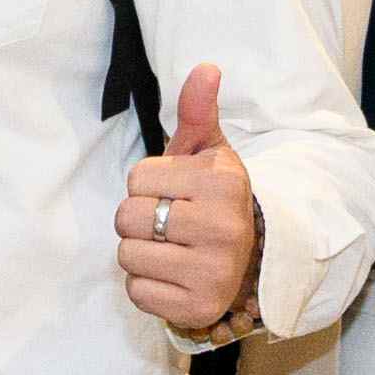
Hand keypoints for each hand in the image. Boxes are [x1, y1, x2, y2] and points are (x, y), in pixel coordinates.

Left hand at [111, 60, 259, 337]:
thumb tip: (205, 68)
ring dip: (140, 254)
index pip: (136, 178)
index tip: (176, 193)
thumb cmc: (212, 200)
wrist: (248, 261)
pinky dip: (147, 286)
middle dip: (138, 220)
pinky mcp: (198, 307)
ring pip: (127, 256)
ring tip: (172, 250)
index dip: (147, 185)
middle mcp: (223, 227)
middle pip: (126, 217)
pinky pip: (137, 291)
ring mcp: (213, 271)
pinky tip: (174, 277)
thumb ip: (198, 112)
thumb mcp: (208, 154)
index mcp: (223, 182)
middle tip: (170, 224)